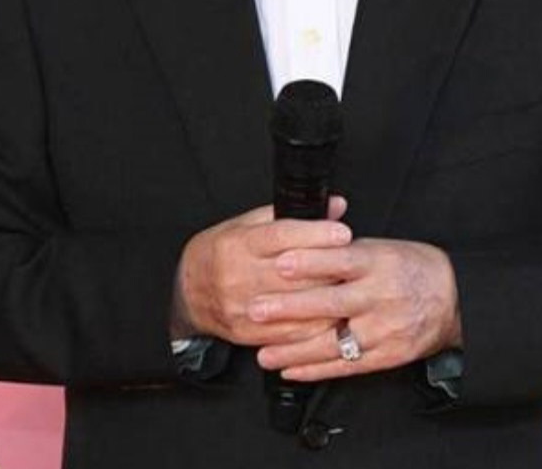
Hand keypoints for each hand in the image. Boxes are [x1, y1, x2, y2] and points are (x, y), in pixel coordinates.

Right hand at [172, 196, 350, 347]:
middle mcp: (239, 275)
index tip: (342, 233)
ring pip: (296, 305)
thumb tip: (333, 206)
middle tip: (353, 262)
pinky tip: (332, 316)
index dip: (315, 234)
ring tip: (348, 289)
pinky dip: (317, 326)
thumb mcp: (245, 224)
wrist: (188, 292)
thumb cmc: (220, 254)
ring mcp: (243, 307)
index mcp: (238, 244)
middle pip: (294, 272)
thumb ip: (289, 216)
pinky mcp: (249, 333)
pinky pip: (291, 333)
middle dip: (330, 266)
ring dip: (327, 298)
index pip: (281, 236)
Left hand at [249, 238, 461, 381]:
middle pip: (330, 303)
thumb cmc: (413, 269)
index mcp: (379, 263)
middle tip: (256, 309)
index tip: (280, 263)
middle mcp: (381, 296)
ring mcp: (384, 328)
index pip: (340, 260)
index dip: (310, 262)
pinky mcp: (387, 355)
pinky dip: (316, 370)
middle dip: (289, 308)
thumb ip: (344, 252)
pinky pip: (347, 366)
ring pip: (334, 342)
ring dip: (294, 350)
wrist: (455, 299)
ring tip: (264, 353)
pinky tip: (291, 369)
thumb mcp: (383, 249)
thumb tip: (300, 245)